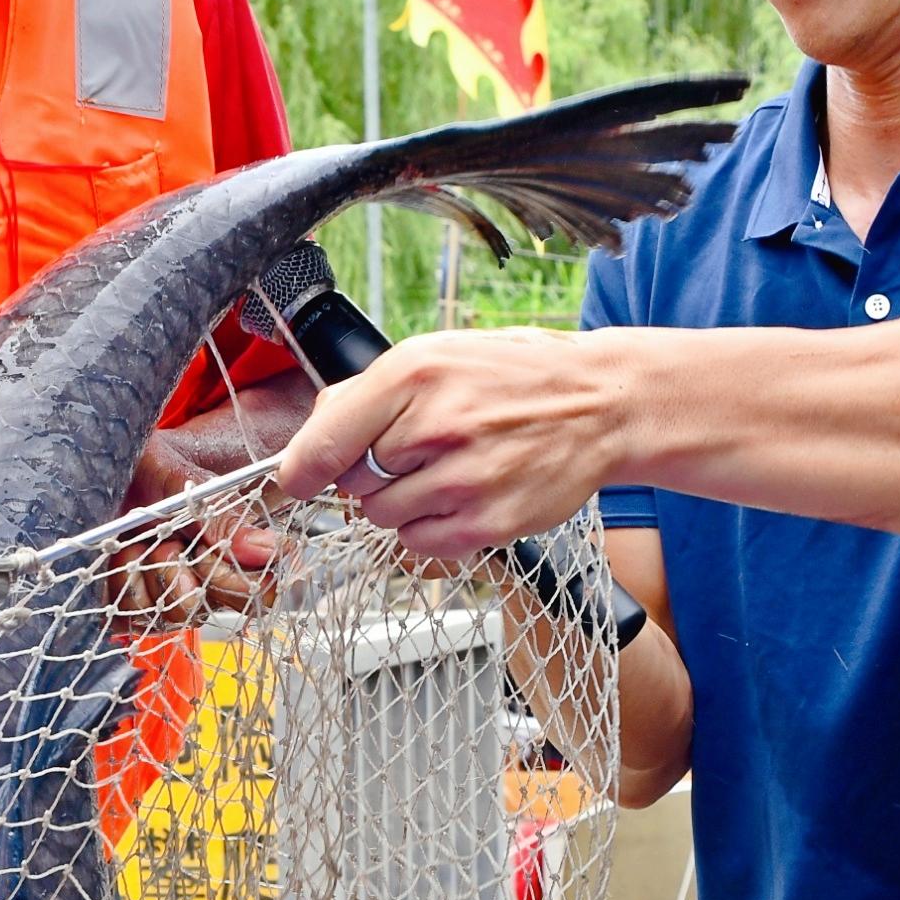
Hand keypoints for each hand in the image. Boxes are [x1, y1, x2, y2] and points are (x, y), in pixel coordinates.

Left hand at [268, 328, 630, 556]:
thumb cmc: (515, 378)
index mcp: (413, 375)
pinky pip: (418, 544)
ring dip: (399, 503)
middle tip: (412, 453)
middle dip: (368, 474)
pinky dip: (428, 528)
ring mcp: (462, 480)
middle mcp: (435, 428)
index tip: (298, 479)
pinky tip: (461, 496)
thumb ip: (368, 394)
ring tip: (443, 471)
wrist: (601, 406)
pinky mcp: (486, 523)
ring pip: (381, 517)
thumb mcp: (436, 356)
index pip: (324, 441)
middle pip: (351, 483)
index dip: (301, 469)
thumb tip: (312, 437)